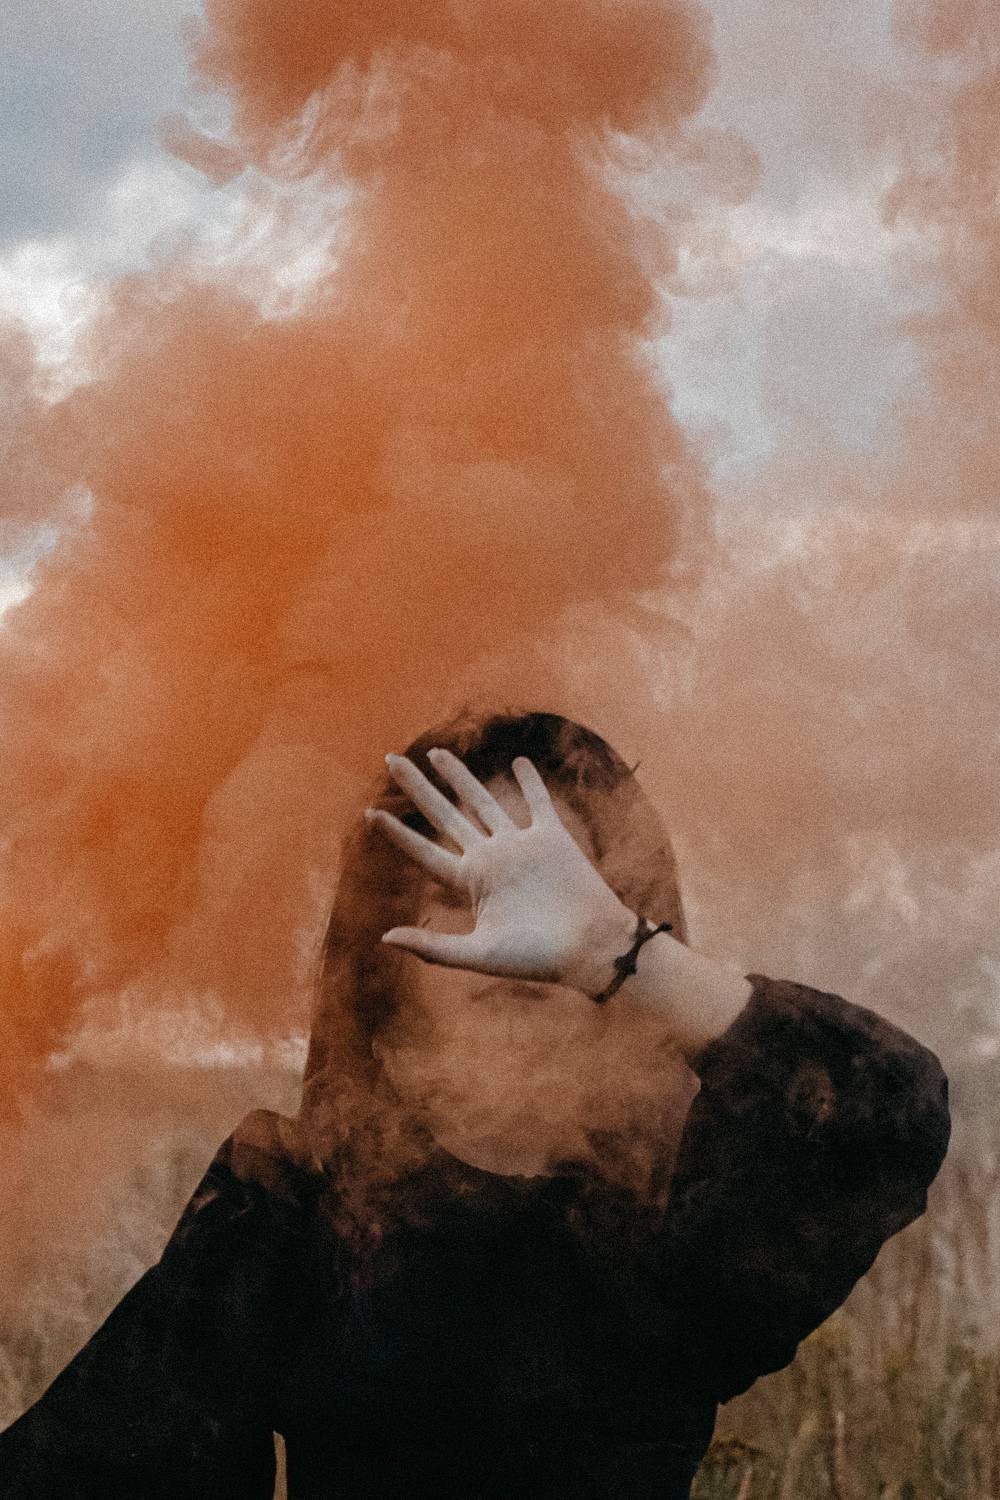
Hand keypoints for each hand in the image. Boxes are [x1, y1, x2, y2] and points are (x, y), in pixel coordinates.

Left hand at [364, 749, 635, 995]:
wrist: (591, 948)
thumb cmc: (537, 958)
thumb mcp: (480, 955)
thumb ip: (434, 948)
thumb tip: (384, 937)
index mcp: (471, 883)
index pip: (424, 851)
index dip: (397, 833)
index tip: (370, 812)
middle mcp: (490, 859)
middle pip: (445, 816)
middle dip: (418, 788)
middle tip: (391, 760)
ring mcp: (520, 846)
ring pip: (484, 802)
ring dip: (460, 778)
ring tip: (437, 754)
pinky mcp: (552, 837)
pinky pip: (537, 802)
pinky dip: (529, 782)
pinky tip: (518, 762)